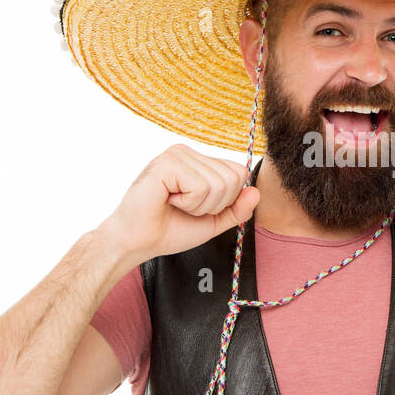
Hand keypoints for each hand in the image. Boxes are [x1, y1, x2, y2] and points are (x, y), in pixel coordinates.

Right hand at [98, 144, 259, 262]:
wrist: (138, 242)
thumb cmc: (170, 229)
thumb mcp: (213, 221)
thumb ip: (237, 209)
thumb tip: (256, 192)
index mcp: (199, 161)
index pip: (239, 172)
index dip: (226, 200)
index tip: (199, 207)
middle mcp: (188, 152)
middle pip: (233, 178)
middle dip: (214, 205)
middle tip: (185, 207)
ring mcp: (177, 154)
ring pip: (219, 184)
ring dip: (199, 206)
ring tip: (176, 204)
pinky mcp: (167, 163)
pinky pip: (201, 187)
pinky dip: (189, 203)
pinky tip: (168, 200)